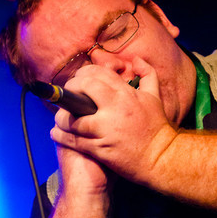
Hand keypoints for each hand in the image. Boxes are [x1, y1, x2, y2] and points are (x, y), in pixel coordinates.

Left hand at [50, 57, 177, 185]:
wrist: (160, 158)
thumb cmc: (157, 128)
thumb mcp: (155, 96)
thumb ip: (147, 74)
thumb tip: (135, 59)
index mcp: (125, 94)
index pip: (97, 74)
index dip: (82, 75)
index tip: (77, 81)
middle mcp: (114, 109)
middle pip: (82, 89)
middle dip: (69, 90)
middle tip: (66, 97)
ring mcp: (105, 130)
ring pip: (73, 117)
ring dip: (62, 116)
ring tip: (60, 118)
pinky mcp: (100, 149)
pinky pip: (74, 140)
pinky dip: (61, 135)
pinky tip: (56, 133)